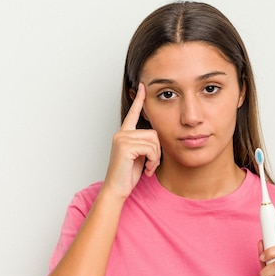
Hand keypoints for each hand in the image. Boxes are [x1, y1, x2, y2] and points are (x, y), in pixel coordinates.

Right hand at [102, 83, 160, 199]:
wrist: (117, 189)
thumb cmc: (128, 175)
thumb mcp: (140, 156)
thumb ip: (145, 144)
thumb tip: (155, 137)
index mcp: (124, 134)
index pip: (133, 113)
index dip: (139, 100)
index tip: (142, 86)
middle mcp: (121, 133)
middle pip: (153, 133)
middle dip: (157, 151)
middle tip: (151, 164)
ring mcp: (122, 139)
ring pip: (153, 142)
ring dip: (155, 158)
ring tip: (148, 168)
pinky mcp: (125, 146)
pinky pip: (150, 149)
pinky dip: (152, 160)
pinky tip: (146, 169)